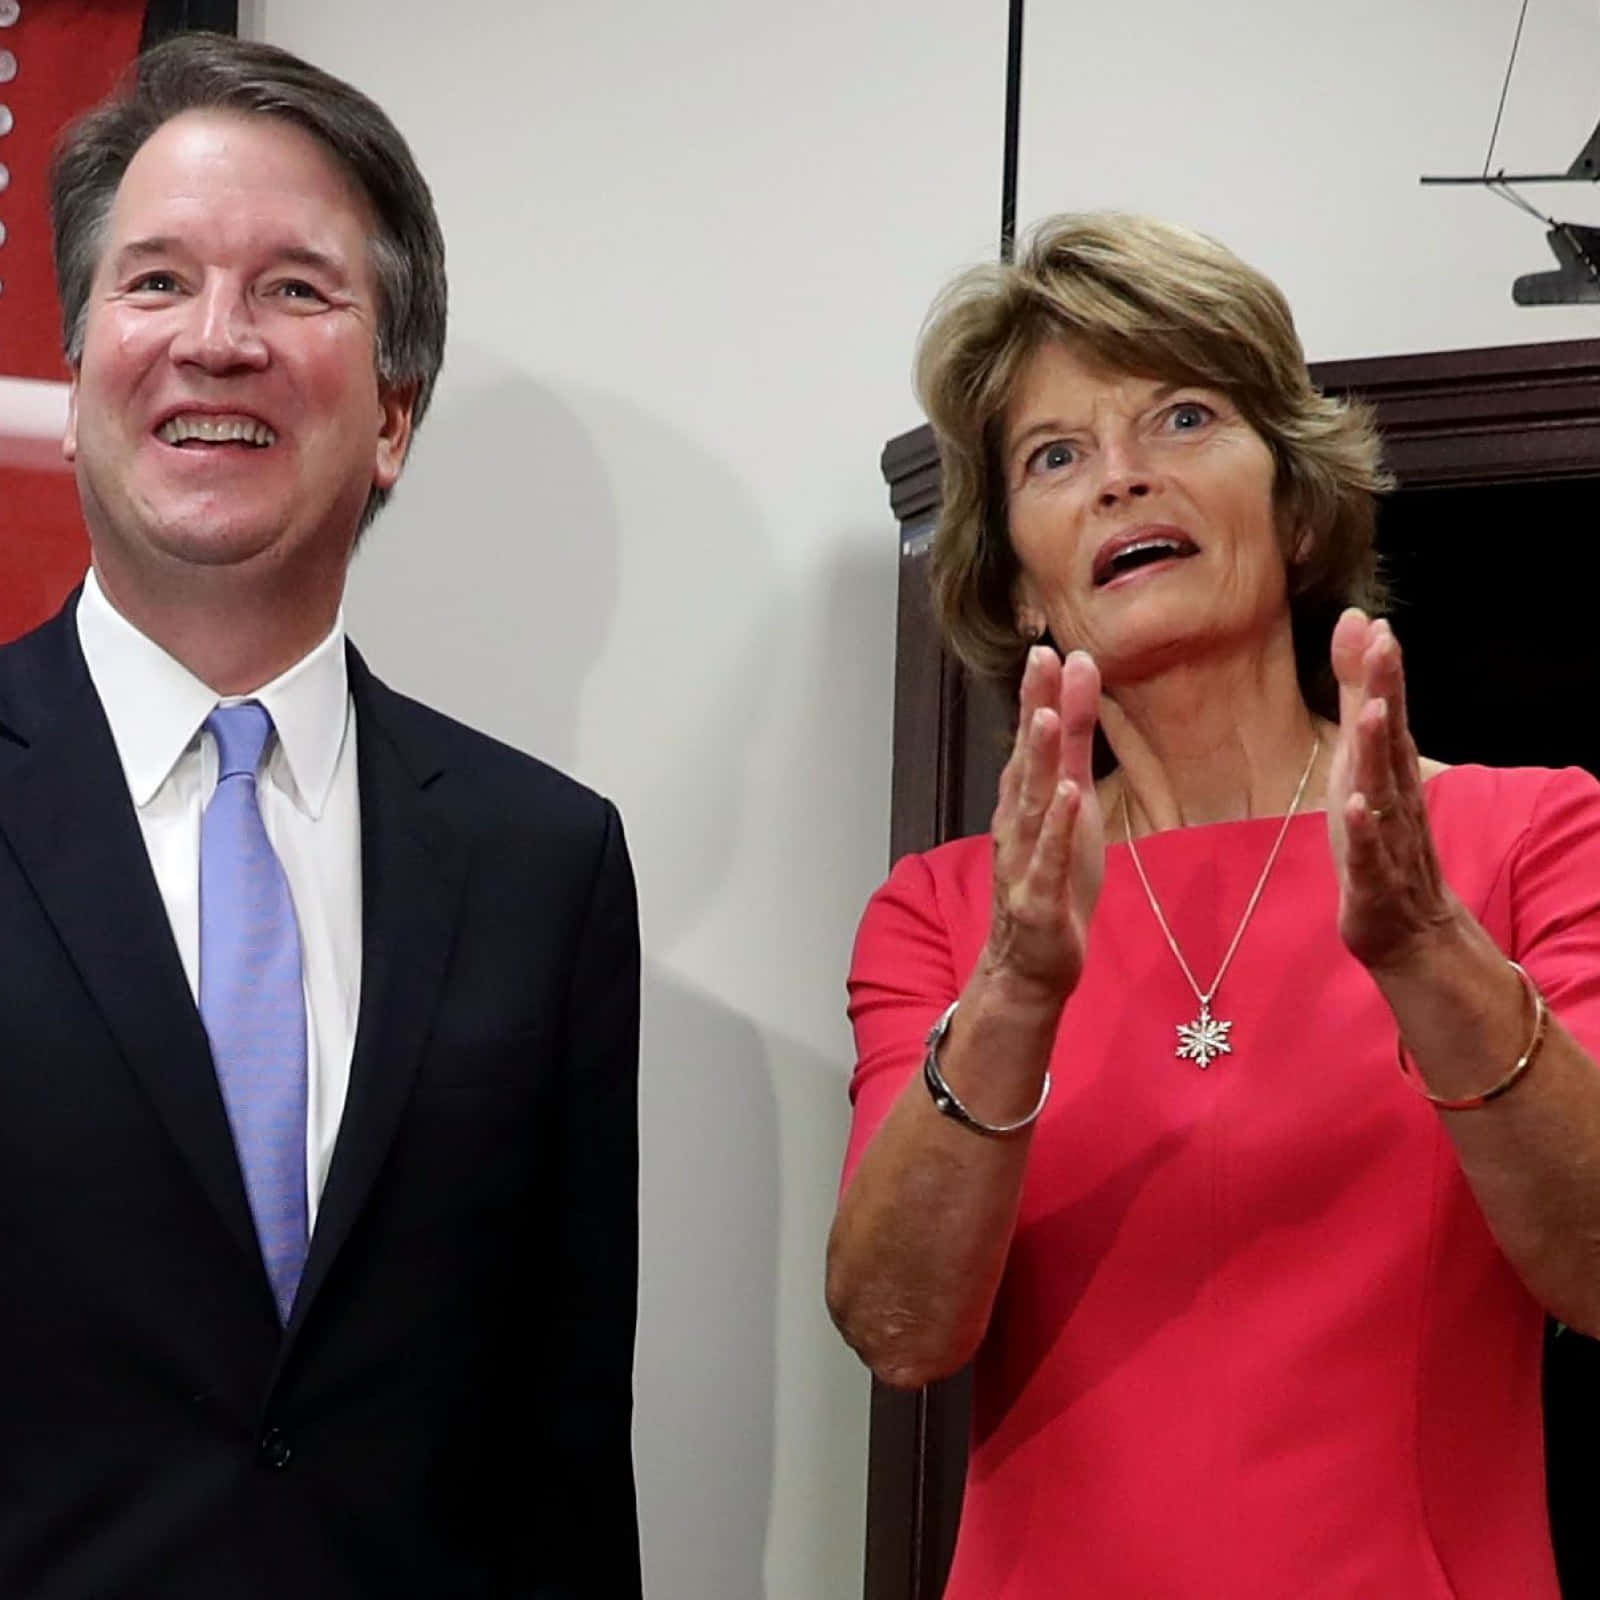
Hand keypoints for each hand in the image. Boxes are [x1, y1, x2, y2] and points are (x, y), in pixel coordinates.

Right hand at [982, 646, 1104, 1001]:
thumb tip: (1077, 686)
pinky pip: (1046, 860)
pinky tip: (1064, 798)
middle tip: (1041, 661)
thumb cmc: (1053, 880)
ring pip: (1029, 805)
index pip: (1032, 740)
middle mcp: (1018, 824)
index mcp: (1026, 801)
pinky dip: (1054, 829)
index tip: (1048, 649)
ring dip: (1035, 762)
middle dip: (1033, 711)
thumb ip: (1073, 749)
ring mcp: (1024, 861)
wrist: (1029, 964)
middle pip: (1026, 761)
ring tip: (1044, 718)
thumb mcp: (1072, 807)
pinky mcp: (1038, 899)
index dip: (1038, 695)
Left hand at [1327, 609, 1456, 970]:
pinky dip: (1365, 831)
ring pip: (1383, 792)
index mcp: (1388, 773)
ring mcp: (1388, 841)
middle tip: (1383, 643)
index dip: (1380, 670)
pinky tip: (1357, 807)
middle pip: (1390, 740)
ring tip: (1368, 710)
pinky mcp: (1373, 883)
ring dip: (1376, 751)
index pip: (1386, 714)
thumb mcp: (1359, 768)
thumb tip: (1356, 638)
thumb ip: (1353, 703)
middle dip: (1385, 692)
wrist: (1410, 932)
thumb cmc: (1379, 841)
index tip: (1375, 623)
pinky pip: (1370, 856)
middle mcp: (1395, 799)